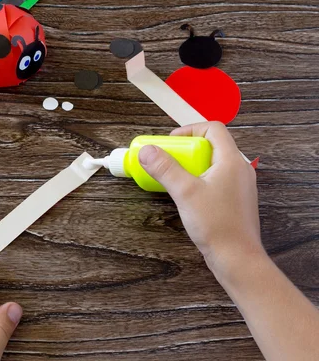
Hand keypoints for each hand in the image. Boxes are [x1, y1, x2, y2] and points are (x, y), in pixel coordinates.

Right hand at [138, 122, 264, 276]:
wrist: (237, 258)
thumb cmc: (217, 225)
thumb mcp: (185, 192)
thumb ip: (165, 168)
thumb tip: (147, 151)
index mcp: (232, 161)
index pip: (213, 128)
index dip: (190, 129)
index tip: (171, 142)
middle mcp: (239, 169)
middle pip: (212, 145)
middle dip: (187, 149)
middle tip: (169, 159)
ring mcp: (239, 185)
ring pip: (213, 163)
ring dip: (191, 164)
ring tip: (174, 177)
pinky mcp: (234, 200)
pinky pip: (215, 179)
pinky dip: (199, 179)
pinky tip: (186, 194)